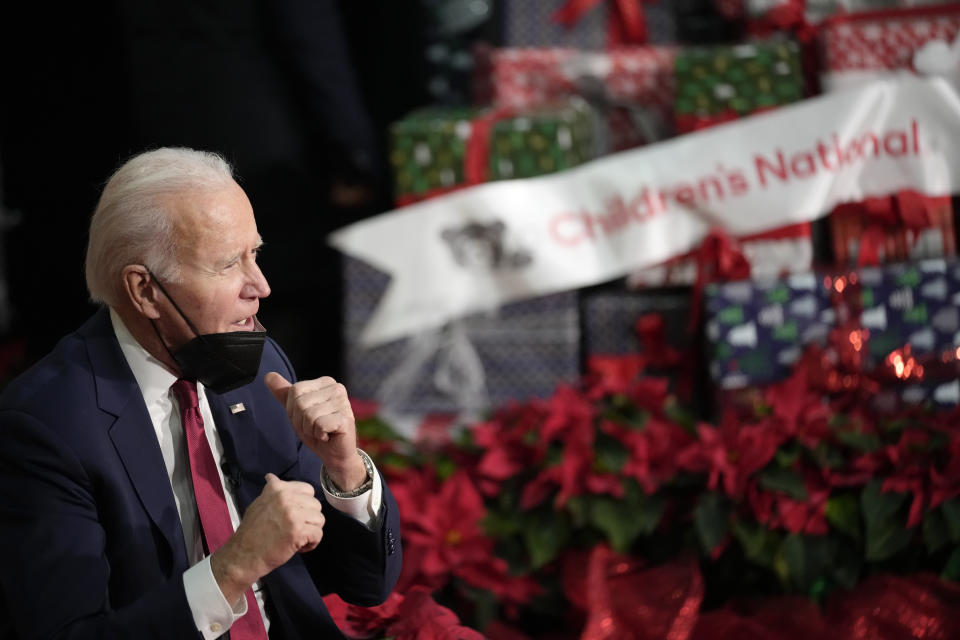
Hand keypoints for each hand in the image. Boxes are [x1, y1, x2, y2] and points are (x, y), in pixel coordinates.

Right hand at [211, 473, 323, 604]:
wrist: (243, 555)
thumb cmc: (251, 531)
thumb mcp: (259, 504)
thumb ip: (272, 491)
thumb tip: (271, 477)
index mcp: (278, 489)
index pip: (308, 489)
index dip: (305, 504)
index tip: (295, 515)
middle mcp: (287, 497)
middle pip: (316, 504)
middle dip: (309, 518)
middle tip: (295, 528)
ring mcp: (293, 514)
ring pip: (320, 519)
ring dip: (311, 531)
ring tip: (297, 538)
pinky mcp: (298, 531)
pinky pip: (318, 534)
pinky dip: (312, 543)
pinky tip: (299, 547)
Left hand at [264, 372, 365, 490]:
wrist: (334, 453)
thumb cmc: (316, 430)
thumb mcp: (296, 411)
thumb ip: (284, 393)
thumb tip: (269, 376)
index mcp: (325, 382)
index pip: (294, 390)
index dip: (293, 410)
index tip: (306, 418)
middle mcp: (336, 388)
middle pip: (300, 403)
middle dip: (301, 421)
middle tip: (314, 427)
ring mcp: (343, 402)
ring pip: (309, 415)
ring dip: (310, 429)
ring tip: (321, 431)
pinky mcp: (345, 418)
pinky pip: (319, 425)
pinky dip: (319, 435)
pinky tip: (328, 435)